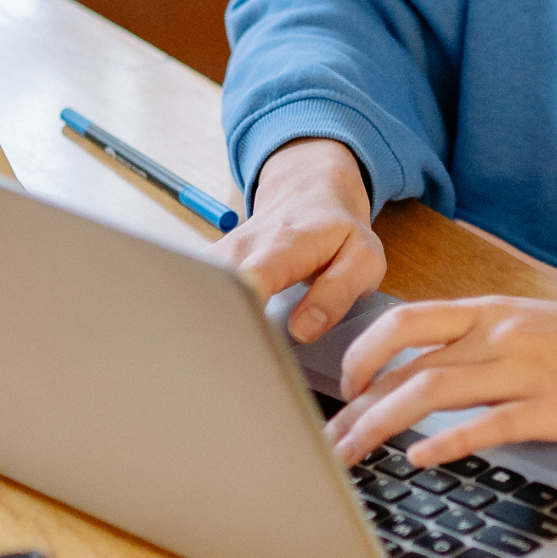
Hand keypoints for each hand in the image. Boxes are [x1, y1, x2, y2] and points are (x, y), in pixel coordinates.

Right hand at [206, 137, 382, 341]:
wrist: (310, 192)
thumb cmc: (337, 231)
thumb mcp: (361, 259)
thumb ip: (336, 294)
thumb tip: (304, 330)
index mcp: (283, 246)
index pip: (250, 279)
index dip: (243, 314)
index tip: (246, 348)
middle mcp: (243, 248)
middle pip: (213, 291)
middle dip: (217, 329)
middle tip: (233, 365)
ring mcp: (221, 255)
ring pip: (196, 291)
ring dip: (204, 324)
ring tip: (221, 355)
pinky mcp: (209, 264)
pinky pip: (195, 290)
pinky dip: (201, 315)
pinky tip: (214, 337)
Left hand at [323, 292, 556, 466]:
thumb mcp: (527, 326)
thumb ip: (476, 341)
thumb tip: (416, 371)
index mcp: (491, 312)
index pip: (406, 321)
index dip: (362, 352)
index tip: (343, 386)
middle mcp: (500, 336)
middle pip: (407, 365)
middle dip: (357, 404)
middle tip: (330, 436)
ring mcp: (525, 373)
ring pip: (432, 393)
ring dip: (380, 426)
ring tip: (352, 455)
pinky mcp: (551, 411)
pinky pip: (486, 425)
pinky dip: (445, 443)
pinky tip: (419, 460)